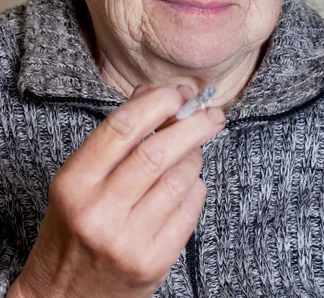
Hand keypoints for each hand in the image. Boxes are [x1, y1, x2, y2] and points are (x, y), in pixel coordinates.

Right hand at [8, 85, 225, 297]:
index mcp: (75, 182)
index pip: (122, 127)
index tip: (178, 93)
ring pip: (180, 180)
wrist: (65, 295)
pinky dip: (196, 187)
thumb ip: (116, 136)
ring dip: (195, 157)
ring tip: (193, 151)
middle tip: (211, 114)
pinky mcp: (153, 262)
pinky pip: (189, 210)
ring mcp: (128, 240)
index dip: (157, 102)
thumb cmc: (74, 224)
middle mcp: (99, 212)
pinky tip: (188, 183)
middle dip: (193, 125)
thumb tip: (153, 93)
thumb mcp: (81, 177)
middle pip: (158, 152)